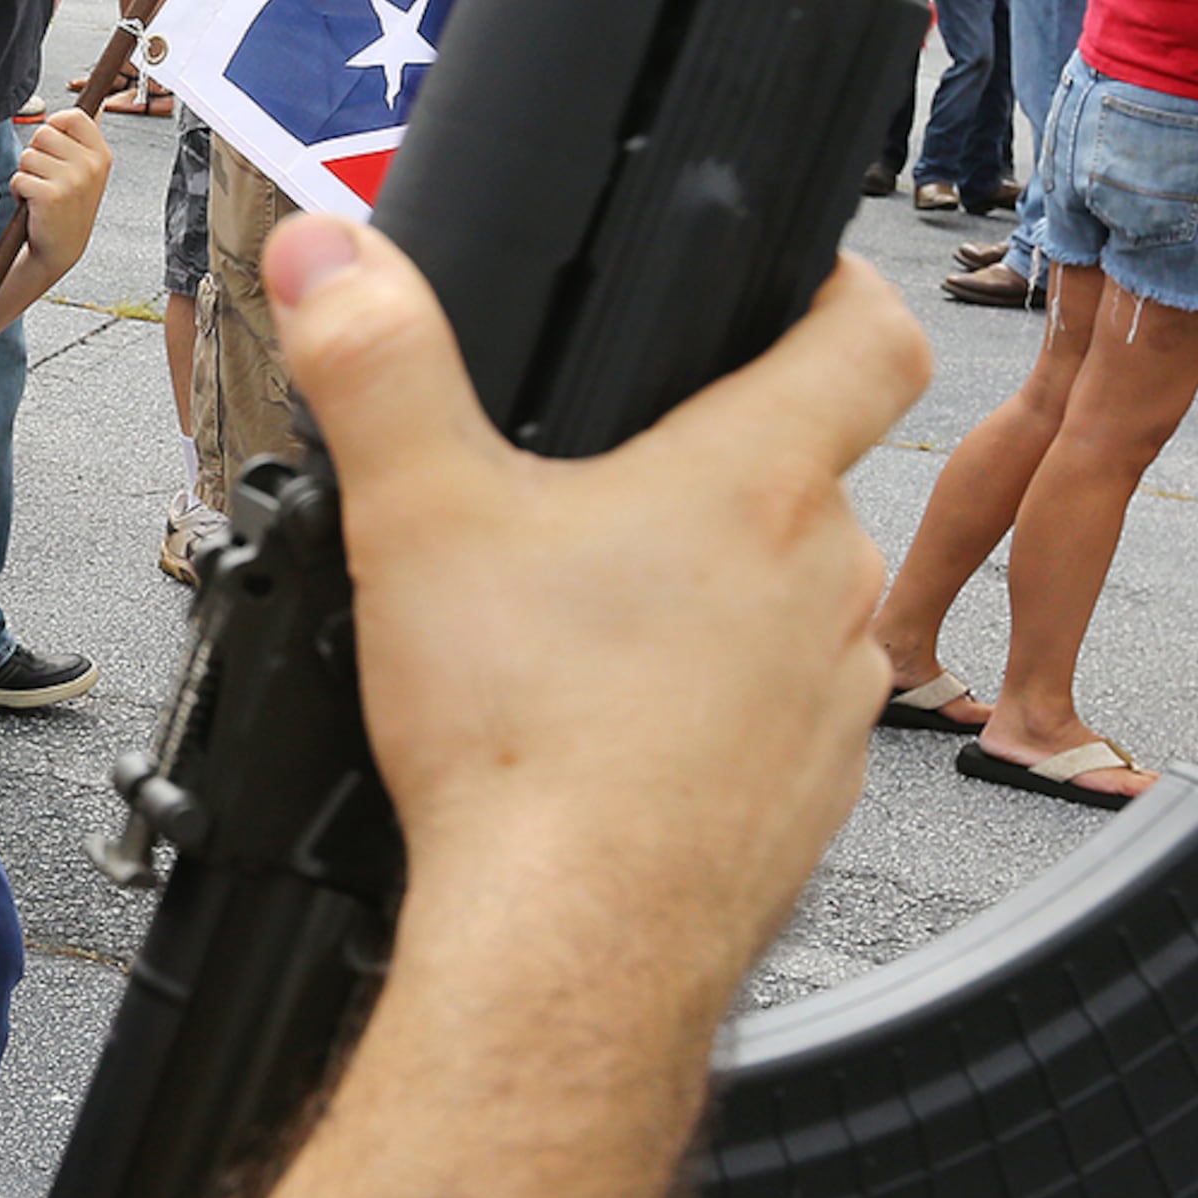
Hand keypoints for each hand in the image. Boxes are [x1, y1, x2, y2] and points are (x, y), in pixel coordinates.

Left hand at [11, 108, 112, 270]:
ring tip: (41, 192)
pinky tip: (33, 206)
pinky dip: (18, 192)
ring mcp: (72, 180)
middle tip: (47, 178)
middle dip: (36, 154)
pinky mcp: (50, 196)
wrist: (61, 248)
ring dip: (26, 174)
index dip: (54, 127)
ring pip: (28, 156)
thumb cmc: (69, 206)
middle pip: (43, 133)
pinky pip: (19, 178)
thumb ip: (89, 138)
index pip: (72, 116)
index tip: (53, 149)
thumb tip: (101, 106)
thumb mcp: (89, 170)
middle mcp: (91, 165)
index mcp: (101, 154)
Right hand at [269, 224, 924, 1003]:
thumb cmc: (521, 741)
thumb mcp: (415, 514)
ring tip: (595, 628)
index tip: (796, 285)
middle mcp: (824, 578)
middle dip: (718, 470)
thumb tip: (326, 246)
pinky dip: (713, 714)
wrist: (571, 951)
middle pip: (809, 478)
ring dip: (720, 597)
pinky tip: (616, 738)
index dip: (840, 289)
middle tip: (604, 490)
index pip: (871, 335)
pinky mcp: (812, 799)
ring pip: (792, 603)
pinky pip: (778, 721)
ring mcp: (832, 696)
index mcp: (755, 481)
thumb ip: (375, 362)